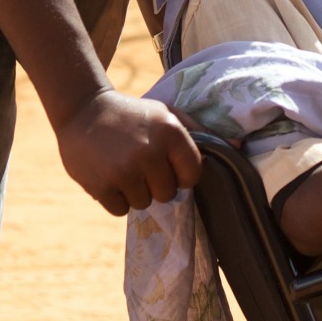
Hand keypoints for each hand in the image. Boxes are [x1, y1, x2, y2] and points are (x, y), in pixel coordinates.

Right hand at [55, 89, 202, 215]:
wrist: (82, 110)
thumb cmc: (133, 115)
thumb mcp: (167, 114)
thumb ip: (201, 131)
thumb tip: (239, 146)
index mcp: (171, 132)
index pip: (192, 175)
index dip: (180, 173)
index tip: (166, 163)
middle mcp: (150, 152)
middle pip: (168, 194)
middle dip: (155, 183)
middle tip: (140, 163)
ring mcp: (125, 170)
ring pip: (144, 203)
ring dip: (134, 191)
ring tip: (122, 166)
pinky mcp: (102, 185)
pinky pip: (121, 210)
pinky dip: (115, 197)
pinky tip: (108, 174)